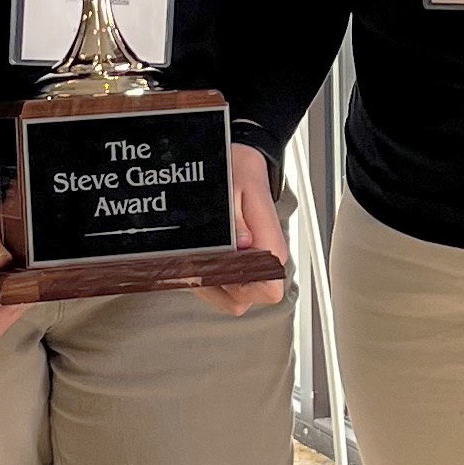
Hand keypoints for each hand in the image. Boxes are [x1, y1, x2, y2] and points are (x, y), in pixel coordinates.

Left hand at [196, 143, 289, 314]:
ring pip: (230, 299)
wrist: (241, 165)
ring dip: (207, 283)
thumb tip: (242, 244)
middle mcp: (264, 260)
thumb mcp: (233, 188)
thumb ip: (236, 220)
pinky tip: (193, 260)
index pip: (269, 289)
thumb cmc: (239, 174)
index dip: (242, 286)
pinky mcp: (238, 266)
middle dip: (217, 286)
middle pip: (244, 300)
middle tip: (198, 262)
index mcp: (271, 245)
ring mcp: (251, 265)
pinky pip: (221, 288)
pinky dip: (204, 278)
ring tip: (192, 259)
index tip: (220, 269)